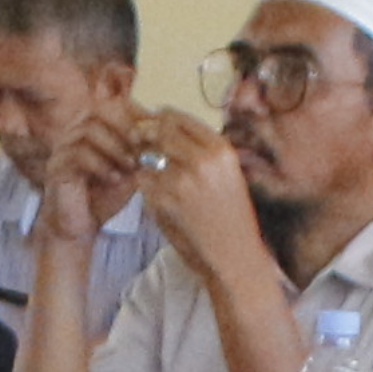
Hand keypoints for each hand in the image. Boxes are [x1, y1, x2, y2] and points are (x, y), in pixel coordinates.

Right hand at [35, 113, 140, 250]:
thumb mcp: (129, 171)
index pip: (111, 105)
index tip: (153, 130)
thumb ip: (140, 152)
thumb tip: (160, 135)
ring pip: (88, 130)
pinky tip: (114, 179)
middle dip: (123, 124)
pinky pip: (78, 154)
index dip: (133, 113)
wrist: (80, 226)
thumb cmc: (104, 197)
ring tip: (130, 166)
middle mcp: (74, 132)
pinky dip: (101, 165)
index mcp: (92, 128)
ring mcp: (63, 148)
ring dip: (114, 146)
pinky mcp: (57, 166)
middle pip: (97, 109)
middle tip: (140, 142)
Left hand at [109, 106, 261, 275]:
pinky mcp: (166, 201)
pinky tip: (160, 197)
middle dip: (146, 133)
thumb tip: (166, 123)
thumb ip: (203, 149)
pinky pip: (144, 182)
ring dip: (145, 162)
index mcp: (221, 150)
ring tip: (153, 172)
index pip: (180, 118)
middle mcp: (203, 160)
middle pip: (160, 131)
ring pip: (147, 156)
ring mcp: (183, 181)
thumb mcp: (228, 173)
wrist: (233, 253)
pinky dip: (146, 187)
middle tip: (138, 138)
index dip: (161, 118)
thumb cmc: (231, 214)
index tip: (153, 120)